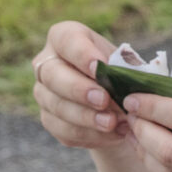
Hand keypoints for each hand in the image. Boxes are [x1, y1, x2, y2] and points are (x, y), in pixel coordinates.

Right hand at [32, 20, 124, 148]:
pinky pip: (63, 129)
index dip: (81, 53)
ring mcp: (44, 93)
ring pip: (56, 106)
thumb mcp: (125, 62)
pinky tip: (111, 134)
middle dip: (79, 89)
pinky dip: (89, 134)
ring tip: (112, 123)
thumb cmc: (121, 72)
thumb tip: (127, 81)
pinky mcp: (49, 119)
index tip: (100, 66)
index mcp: (64, 38)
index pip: (65, 39)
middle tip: (103, 100)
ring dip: (85, 117)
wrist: (116, 99)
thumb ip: (123, 68)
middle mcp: (46, 63)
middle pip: (52, 75)